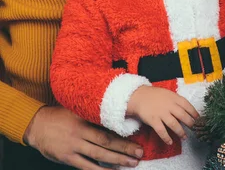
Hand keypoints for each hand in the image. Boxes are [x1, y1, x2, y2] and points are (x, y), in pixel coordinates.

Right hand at [24, 106, 142, 168]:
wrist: (37, 124)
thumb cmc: (59, 115)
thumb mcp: (76, 109)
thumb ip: (92, 114)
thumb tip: (113, 118)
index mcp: (85, 117)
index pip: (108, 126)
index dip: (123, 133)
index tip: (137, 137)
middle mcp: (81, 131)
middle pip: (107, 141)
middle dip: (125, 148)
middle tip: (139, 154)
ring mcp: (74, 145)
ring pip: (99, 155)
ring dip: (116, 161)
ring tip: (130, 164)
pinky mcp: (67, 157)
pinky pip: (85, 166)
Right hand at [127, 86, 198, 144]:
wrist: (138, 96)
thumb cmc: (154, 95)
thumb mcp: (168, 93)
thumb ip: (176, 101)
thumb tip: (187, 110)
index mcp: (174, 97)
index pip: (187, 105)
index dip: (194, 113)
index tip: (198, 119)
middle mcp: (169, 105)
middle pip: (183, 116)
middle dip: (190, 124)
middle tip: (194, 129)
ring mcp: (161, 113)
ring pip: (174, 125)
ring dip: (180, 132)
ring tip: (184, 137)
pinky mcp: (153, 120)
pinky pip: (162, 131)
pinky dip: (167, 138)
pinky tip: (170, 142)